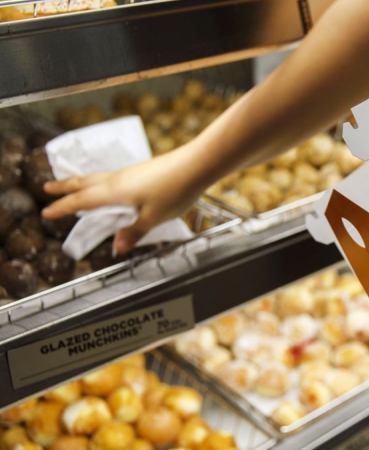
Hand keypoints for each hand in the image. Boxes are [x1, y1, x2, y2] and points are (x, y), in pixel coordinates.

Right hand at [41, 146, 206, 254]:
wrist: (197, 164)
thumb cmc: (176, 190)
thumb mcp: (154, 218)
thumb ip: (134, 232)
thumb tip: (116, 247)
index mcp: (114, 192)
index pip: (82, 201)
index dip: (63, 207)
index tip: (46, 212)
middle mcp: (118, 179)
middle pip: (85, 182)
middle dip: (65, 187)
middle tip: (47, 188)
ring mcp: (130, 172)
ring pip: (98, 177)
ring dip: (81, 181)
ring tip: (72, 185)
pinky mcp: (142, 170)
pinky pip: (112, 176)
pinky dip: (99, 180)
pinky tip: (109, 185)